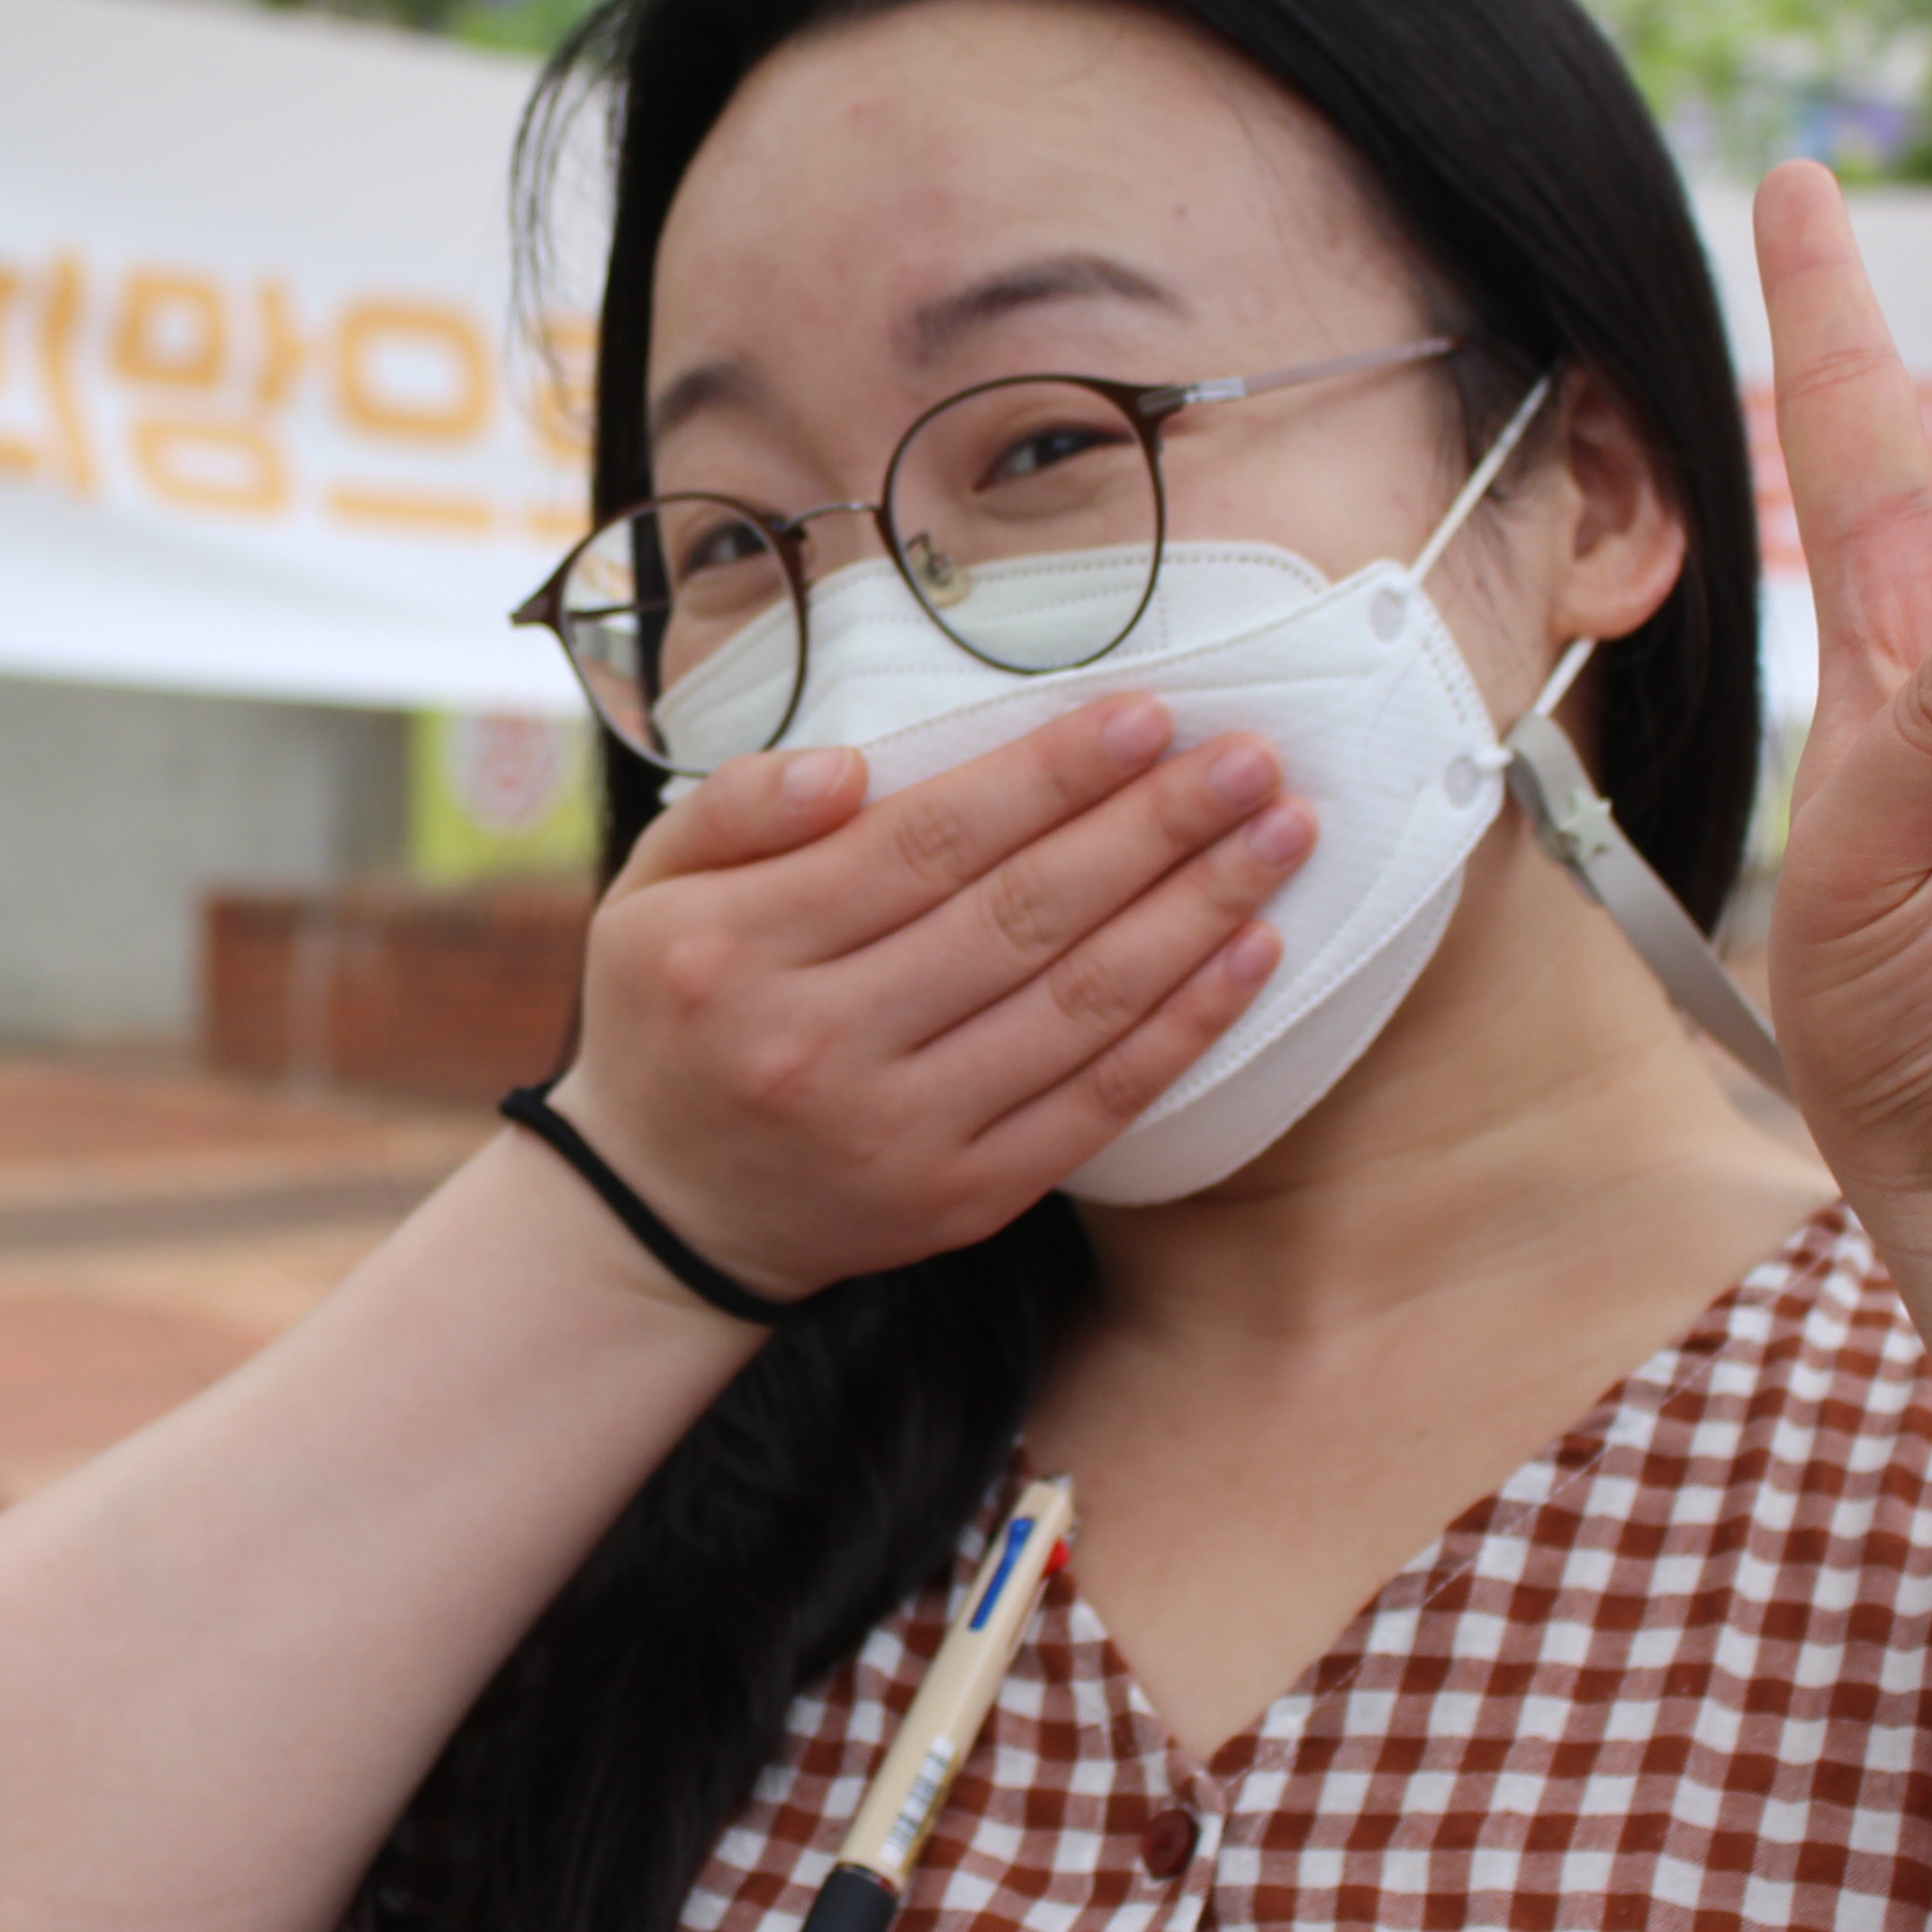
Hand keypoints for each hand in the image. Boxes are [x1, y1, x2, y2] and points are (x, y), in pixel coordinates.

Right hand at [546, 700, 1311, 1300]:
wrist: (665, 1216)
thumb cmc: (673, 1017)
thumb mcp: (650, 891)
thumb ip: (737, 808)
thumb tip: (850, 767)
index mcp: (735, 949)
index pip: (924, 843)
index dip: (1047, 777)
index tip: (1146, 716)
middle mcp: (817, 1043)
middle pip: (1021, 915)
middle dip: (1153, 827)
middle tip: (1249, 760)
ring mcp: (898, 1131)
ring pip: (1077, 1004)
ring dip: (1198, 912)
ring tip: (1281, 834)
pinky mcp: (960, 1198)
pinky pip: (1097, 1103)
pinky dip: (1185, 1027)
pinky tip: (1253, 952)